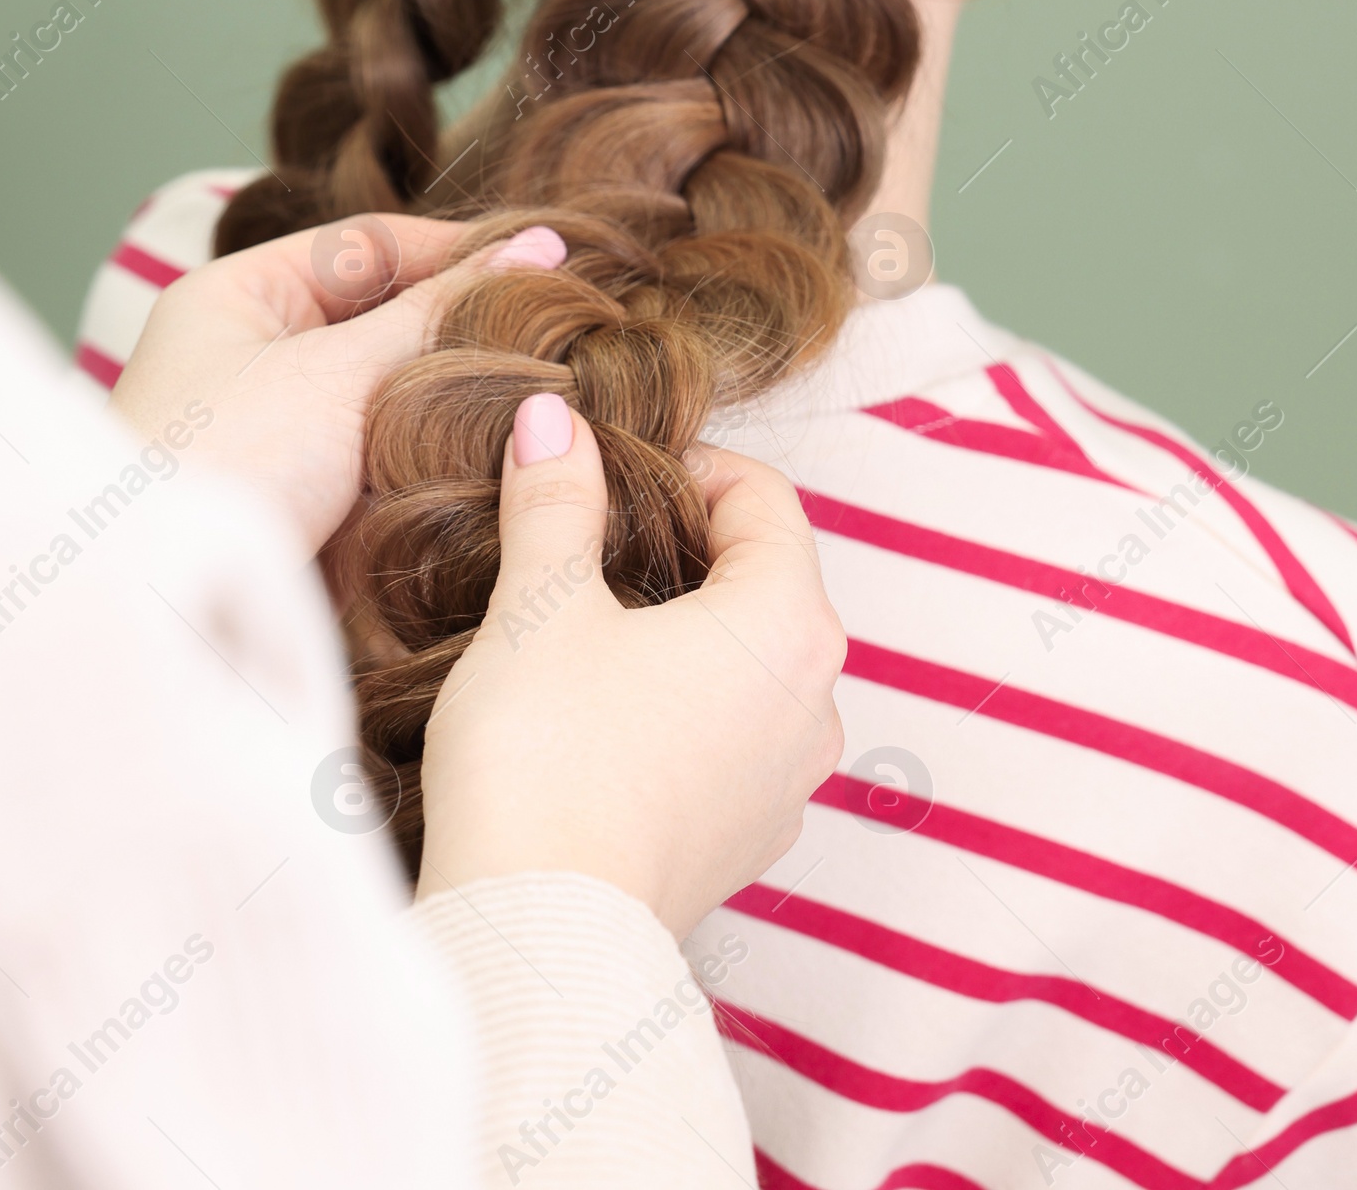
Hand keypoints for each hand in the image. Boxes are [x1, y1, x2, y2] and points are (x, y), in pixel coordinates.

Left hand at [112, 218, 566, 556]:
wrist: (168, 615)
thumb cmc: (229, 465)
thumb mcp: (340, 371)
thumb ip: (438, 311)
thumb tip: (536, 249)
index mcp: (235, 297)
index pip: (366, 244)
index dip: (457, 249)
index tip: (547, 260)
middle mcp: (248, 357)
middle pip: (379, 318)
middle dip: (459, 328)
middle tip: (553, 330)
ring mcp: (275, 434)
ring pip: (388, 394)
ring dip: (451, 399)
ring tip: (538, 393)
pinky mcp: (300, 506)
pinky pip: (381, 461)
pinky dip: (430, 459)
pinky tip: (491, 460)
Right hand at [417, 393, 846, 941]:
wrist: (540, 937)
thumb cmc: (546, 756)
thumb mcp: (540, 604)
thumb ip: (556, 500)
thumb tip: (553, 420)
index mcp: (788, 624)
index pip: (764, 497)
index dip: (687, 467)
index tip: (610, 476)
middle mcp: (816, 703)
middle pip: (765, 579)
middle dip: (681, 549)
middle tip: (588, 545)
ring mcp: (789, 782)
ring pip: (750, 664)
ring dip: (683, 633)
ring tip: (586, 632)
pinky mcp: (747, 842)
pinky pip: (732, 740)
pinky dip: (682, 708)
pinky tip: (600, 718)